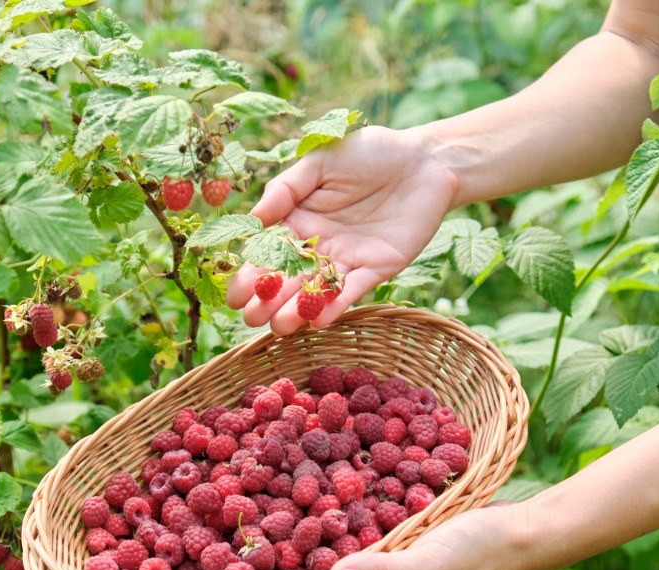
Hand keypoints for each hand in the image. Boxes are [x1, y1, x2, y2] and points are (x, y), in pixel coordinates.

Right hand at [226, 125, 459, 333]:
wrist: (424, 160)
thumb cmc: (369, 152)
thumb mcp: (321, 161)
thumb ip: (286, 188)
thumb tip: (254, 217)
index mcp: (298, 220)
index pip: (268, 253)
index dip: (250, 275)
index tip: (234, 295)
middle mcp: (319, 245)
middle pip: (288, 279)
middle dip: (267, 301)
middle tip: (251, 319)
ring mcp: (347, 260)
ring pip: (317, 291)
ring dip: (298, 311)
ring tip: (280, 327)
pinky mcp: (376, 269)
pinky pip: (352, 291)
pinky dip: (336, 306)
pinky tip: (318, 320)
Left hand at [268, 501, 532, 569]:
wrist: (518, 532)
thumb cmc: (476, 552)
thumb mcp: (428, 561)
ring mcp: (383, 562)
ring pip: (325, 563)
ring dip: (290, 558)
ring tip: (248, 546)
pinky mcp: (393, 537)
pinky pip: (348, 535)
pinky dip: (323, 526)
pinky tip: (305, 507)